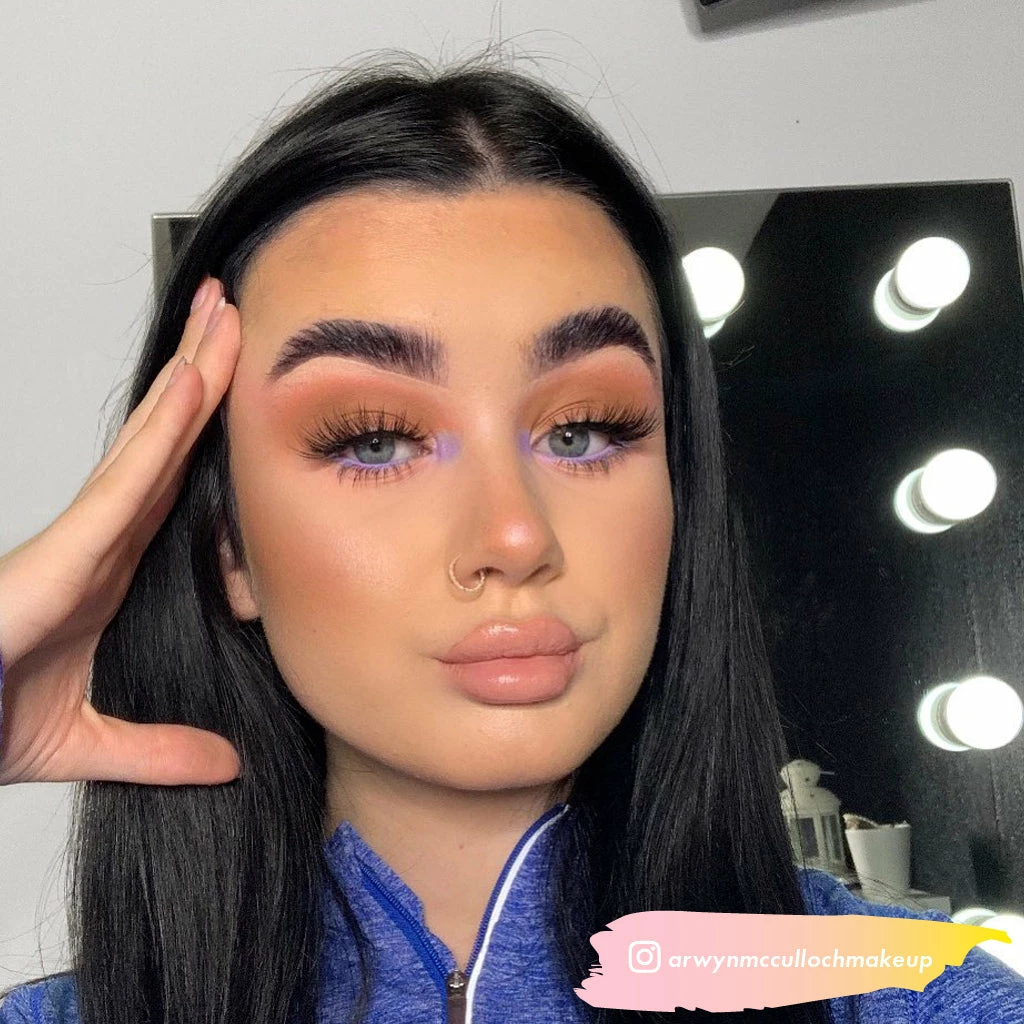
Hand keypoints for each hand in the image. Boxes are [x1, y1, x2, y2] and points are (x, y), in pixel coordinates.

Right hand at [0, 277, 242, 785]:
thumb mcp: (91, 741)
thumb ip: (159, 749)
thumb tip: (224, 764)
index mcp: (112, 571)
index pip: (175, 485)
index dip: (209, 434)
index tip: (248, 389)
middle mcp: (101, 543)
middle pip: (166, 444)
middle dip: (203, 374)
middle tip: (237, 314)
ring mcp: (81, 542)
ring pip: (150, 446)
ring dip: (192, 378)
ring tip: (224, 316)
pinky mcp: (61, 558)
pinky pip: (124, 487)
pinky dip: (161, 438)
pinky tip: (194, 389)